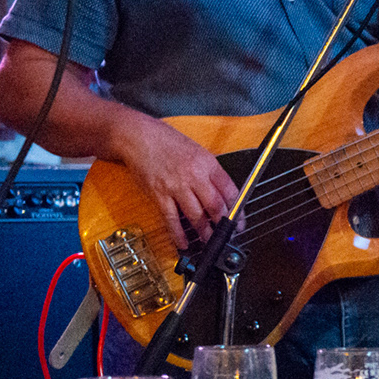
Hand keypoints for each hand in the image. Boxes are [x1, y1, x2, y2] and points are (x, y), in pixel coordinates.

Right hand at [114, 117, 239, 249]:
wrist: (139, 137)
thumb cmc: (168, 143)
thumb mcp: (198, 152)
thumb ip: (211, 173)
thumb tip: (224, 195)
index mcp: (208, 164)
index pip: (230, 191)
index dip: (238, 210)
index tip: (240, 222)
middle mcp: (194, 175)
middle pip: (215, 205)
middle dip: (223, 224)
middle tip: (227, 235)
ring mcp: (176, 186)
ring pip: (196, 215)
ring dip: (204, 232)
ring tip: (209, 241)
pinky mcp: (159, 194)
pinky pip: (171, 218)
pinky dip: (178, 233)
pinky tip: (183, 242)